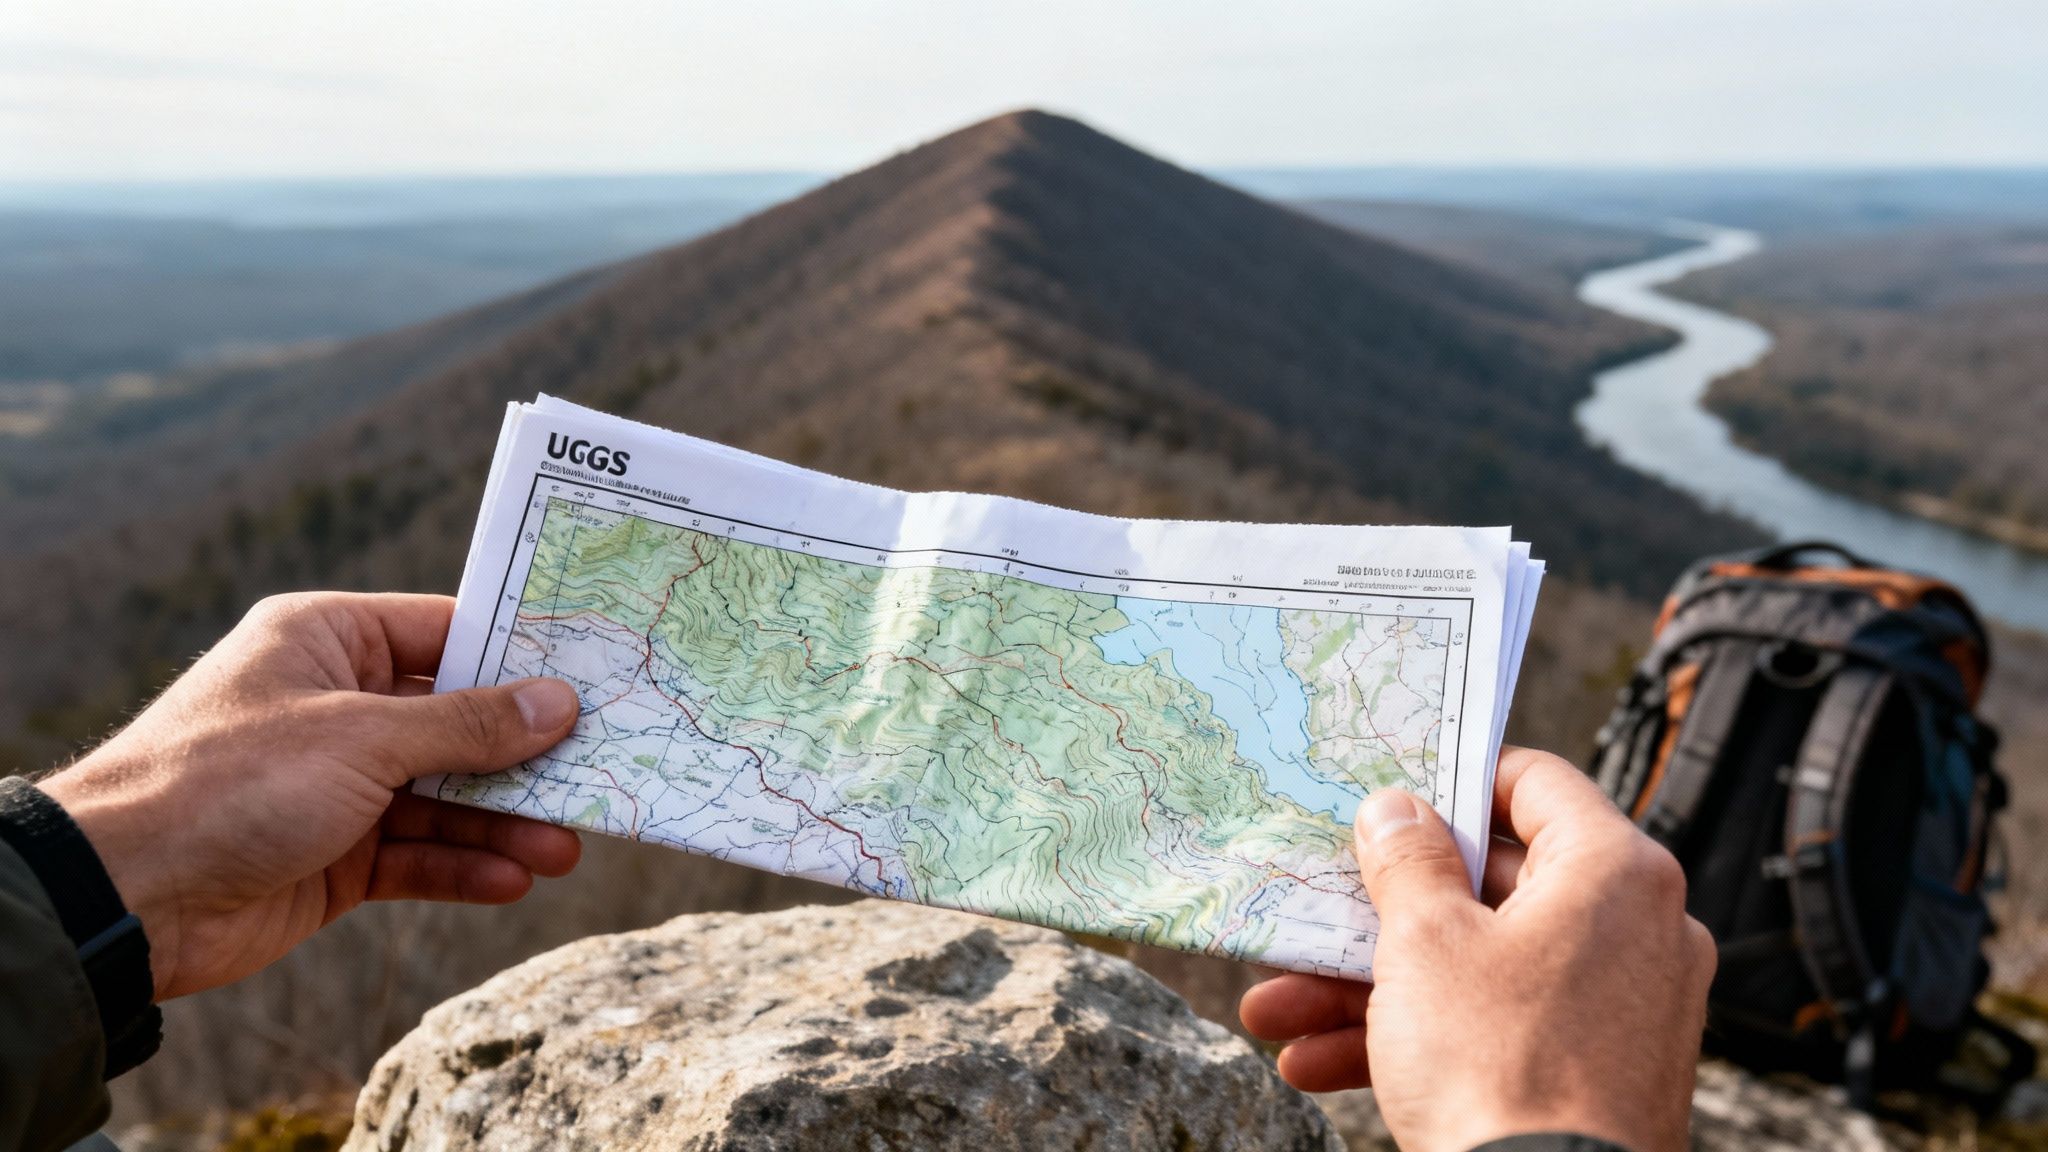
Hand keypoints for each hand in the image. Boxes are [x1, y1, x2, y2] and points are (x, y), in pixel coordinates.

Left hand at [40, 592, 583, 1000]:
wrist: (125, 894)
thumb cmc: (231, 780)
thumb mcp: (362, 738)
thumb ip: (466, 725)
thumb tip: (557, 703)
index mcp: (329, 641)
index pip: (447, 633)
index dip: (521, 657)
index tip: (595, 676)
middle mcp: (337, 705)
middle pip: (456, 722)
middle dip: (523, 756)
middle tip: (596, 774)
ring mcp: (337, 783)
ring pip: (444, 795)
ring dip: (503, 822)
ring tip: (565, 849)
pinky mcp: (334, 854)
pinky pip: (416, 852)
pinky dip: (462, 865)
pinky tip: (510, 880)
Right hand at [1239, 747, 1712, 1151]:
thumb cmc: (1499, 1069)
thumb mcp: (1424, 944)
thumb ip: (1407, 861)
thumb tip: (1398, 809)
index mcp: (1615, 872)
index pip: (1536, 783)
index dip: (1456, 780)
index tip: (1395, 792)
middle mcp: (1639, 929)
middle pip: (1494, 886)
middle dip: (1383, 910)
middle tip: (1317, 910)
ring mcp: (1625, 1006)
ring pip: (1483, 965)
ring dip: (1377, 985)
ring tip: (1283, 1010)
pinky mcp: (1602, 1070)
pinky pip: (1504, 1026)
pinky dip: (1423, 1035)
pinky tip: (1321, 1062)